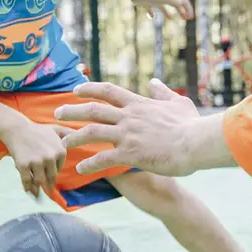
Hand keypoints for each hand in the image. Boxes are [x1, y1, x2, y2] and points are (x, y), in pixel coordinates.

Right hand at [0, 122, 72, 196]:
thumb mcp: (57, 129)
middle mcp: (50, 158)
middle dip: (48, 184)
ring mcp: (36, 162)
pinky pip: (26, 181)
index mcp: (60, 151)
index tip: (50, 176)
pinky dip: (27, 187)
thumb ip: (71, 134)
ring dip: (37, 189)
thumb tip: (83, 138)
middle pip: (50, 177)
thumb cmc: (38, 130)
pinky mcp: (23, 165)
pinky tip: (27, 190)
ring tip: (37, 194)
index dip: (54, 172)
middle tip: (48, 192)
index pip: (59, 169)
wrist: (17, 128)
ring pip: (39, 181)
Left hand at [54, 78, 202, 175]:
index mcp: (138, 104)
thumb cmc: (191, 124)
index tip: (76, 89)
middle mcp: (129, 117)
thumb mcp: (178, 102)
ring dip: (74, 137)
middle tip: (56, 114)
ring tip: (62, 144)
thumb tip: (154, 82)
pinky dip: (89, 164)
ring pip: (92, 133)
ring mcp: (127, 135)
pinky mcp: (130, 154)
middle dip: (71, 111)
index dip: (89, 89)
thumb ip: (162, 92)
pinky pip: (103, 159)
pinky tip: (80, 169)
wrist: (195, 142)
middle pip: (93, 110)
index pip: (108, 91)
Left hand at [135, 0, 193, 20]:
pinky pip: (150, 9)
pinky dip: (152, 13)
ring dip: (167, 13)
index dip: (188, 9)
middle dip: (181, 11)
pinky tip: (151, 16)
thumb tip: (184, 11)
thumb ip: (177, 3)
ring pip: (163, 7)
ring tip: (171, 18)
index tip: (190, 18)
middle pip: (175, 4)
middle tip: (185, 18)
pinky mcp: (145, 3)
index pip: (183, 2)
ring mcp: (154, 0)